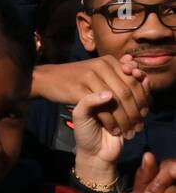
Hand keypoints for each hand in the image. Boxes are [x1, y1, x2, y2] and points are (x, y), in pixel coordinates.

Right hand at [32, 55, 148, 136]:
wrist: (47, 80)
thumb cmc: (75, 78)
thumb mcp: (97, 70)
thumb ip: (118, 72)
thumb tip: (140, 74)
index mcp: (108, 61)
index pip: (134, 81)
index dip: (143, 98)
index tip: (146, 112)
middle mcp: (101, 66)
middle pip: (127, 92)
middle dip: (135, 112)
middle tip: (139, 126)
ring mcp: (89, 78)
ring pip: (116, 102)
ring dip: (124, 120)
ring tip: (128, 131)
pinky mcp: (78, 90)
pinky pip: (101, 110)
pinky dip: (110, 122)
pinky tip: (113, 130)